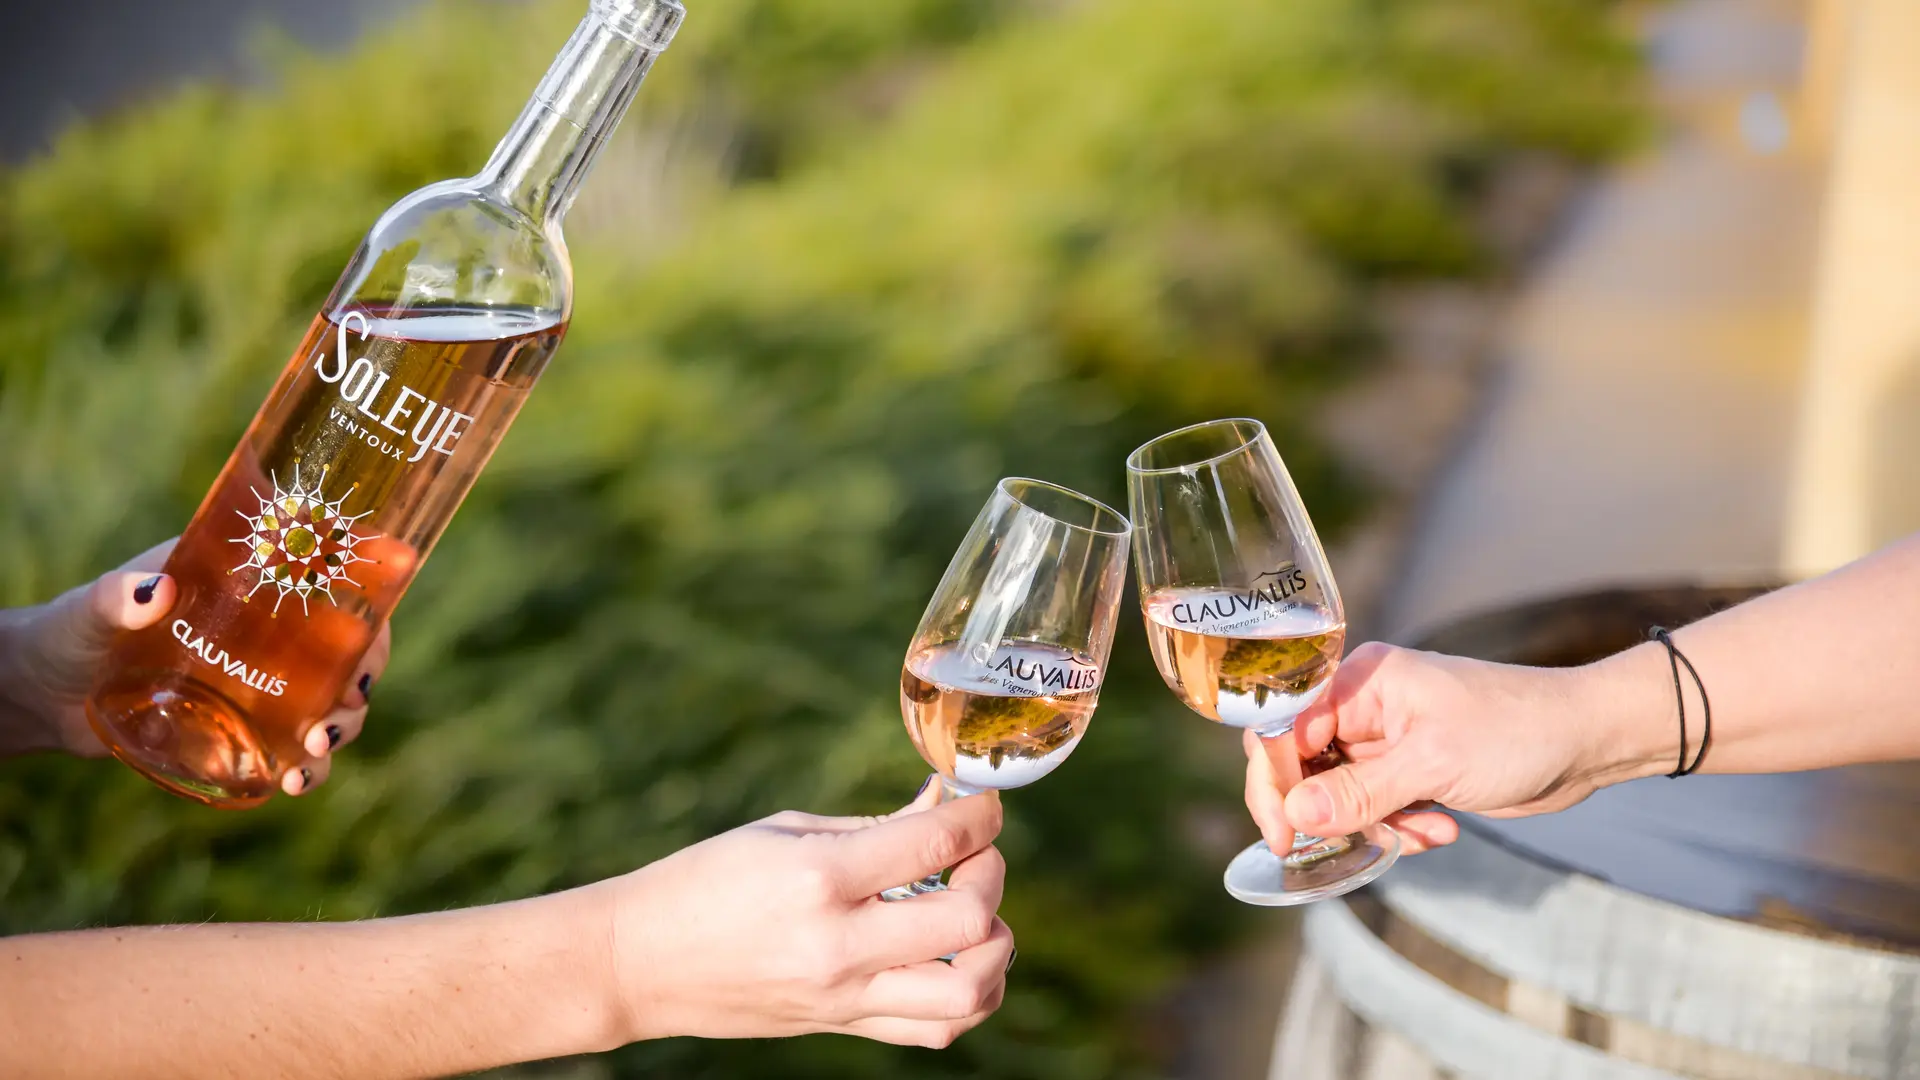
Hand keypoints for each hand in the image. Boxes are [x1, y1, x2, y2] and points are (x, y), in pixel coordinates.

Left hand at [0, 539, 388, 794]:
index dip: (367, 611)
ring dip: (340, 731)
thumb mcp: (92, 611)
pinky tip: (293, 782)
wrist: (42, 694)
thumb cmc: (69, 632)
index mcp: (250, 586)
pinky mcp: (241, 730)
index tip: (375, 637)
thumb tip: (153, 593)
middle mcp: (268, 636)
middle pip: (345, 653)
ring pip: (328, 705)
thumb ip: (116, 598)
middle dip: (360, 683)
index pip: (329, 589)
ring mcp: (259, 686)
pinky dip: (306, 766)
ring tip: (314, 758)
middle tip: (344, 710)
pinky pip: (292, 747)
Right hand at [597, 787, 1013, 1047]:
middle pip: (969, 921)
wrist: (640, 963)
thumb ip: (875, 826)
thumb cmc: (707, 880)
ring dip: (993, 948)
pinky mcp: (843, 1027)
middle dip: (991, 877)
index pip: (935, 843)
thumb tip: (946, 807)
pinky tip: (953, 958)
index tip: (984, 806)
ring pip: (968, 993)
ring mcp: (843, 996)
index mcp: (819, 877)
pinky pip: (935, 1029)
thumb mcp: (786, 830)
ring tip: (971, 917)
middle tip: (974, 858)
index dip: (980, 816)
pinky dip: (969, 995)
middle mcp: (839, 943)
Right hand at [1244, 642, 1637, 854]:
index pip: (1283, 729)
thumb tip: (1296, 814)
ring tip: (1421, 831)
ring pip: (1338, 795)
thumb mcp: (1432, 763)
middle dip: (1324, 811)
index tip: (1286, 834)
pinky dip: (1398, 828)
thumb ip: (1359, 791)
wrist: (1585, 742)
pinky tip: (1441, 829)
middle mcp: (1364, 705)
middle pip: (1302, 765)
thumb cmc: (1516, 731)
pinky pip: (1374, 808)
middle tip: (1340, 846)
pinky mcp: (1409, 769)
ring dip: (1371, 825)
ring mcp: (1386, 739)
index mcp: (1360, 681)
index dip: (1275, 782)